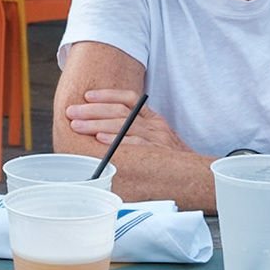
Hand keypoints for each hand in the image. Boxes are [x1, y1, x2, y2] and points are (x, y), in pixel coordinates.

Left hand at [64, 89, 190, 152]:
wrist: (198, 174)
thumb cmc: (169, 159)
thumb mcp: (156, 139)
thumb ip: (136, 132)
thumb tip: (102, 131)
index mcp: (153, 118)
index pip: (128, 99)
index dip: (107, 95)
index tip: (87, 96)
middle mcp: (154, 125)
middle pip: (119, 111)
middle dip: (92, 111)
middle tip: (71, 113)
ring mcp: (157, 138)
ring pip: (123, 125)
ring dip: (96, 124)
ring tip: (77, 125)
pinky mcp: (158, 153)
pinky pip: (135, 144)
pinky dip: (117, 140)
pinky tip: (100, 140)